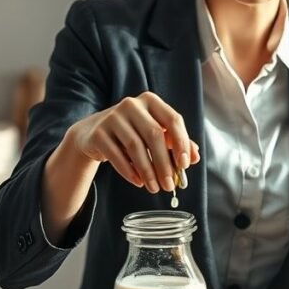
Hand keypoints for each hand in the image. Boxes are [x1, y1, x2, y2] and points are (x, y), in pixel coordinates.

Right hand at [66, 92, 199, 192]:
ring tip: (155, 187)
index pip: (173, 119)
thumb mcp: (154, 134)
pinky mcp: (99, 133)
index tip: (185, 165)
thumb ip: (175, 142)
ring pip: (136, 146)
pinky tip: (139, 182)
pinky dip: (130, 171)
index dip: (182, 142)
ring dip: (148, 171)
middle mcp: (132, 105)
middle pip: (154, 135)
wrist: (93, 133)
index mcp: (151, 101)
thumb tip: (194, 156)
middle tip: (170, 185)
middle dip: (164, 163)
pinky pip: (117, 155)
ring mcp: (113, 117)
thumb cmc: (131, 133)